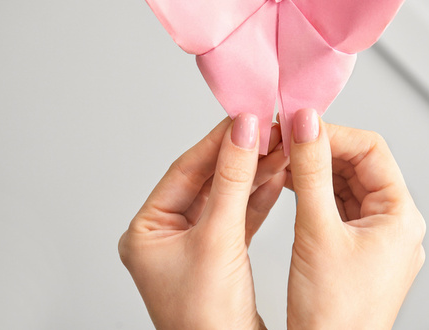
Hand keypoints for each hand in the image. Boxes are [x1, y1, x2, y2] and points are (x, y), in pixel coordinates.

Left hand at [118, 115, 288, 329]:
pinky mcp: (219, 257)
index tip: (245, 117)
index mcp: (148, 231)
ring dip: (255, 174)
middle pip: (208, 181)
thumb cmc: (205, 320)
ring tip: (281, 149)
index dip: (218, 142)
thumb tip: (241, 132)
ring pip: (227, 197)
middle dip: (241, 157)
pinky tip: (278, 178)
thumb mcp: (218, 239)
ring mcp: (194, 247)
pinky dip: (260, 198)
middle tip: (268, 130)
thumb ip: (232, 181)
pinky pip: (239, 217)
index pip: (185, 171)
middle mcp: (167, 237)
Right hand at [285, 109, 425, 329]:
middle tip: (283, 140)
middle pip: (359, 166)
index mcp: (401, 216)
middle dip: (320, 150)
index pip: (371, 150)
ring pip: (346, 186)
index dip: (333, 133)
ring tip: (281, 159)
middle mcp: (395, 224)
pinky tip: (289, 184)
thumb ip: (309, 172)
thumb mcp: (316, 231)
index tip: (298, 125)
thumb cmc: (335, 315)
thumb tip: (305, 124)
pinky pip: (339, 208)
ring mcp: (377, 239)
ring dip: (314, 170)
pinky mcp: (358, 251)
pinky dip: (314, 193)